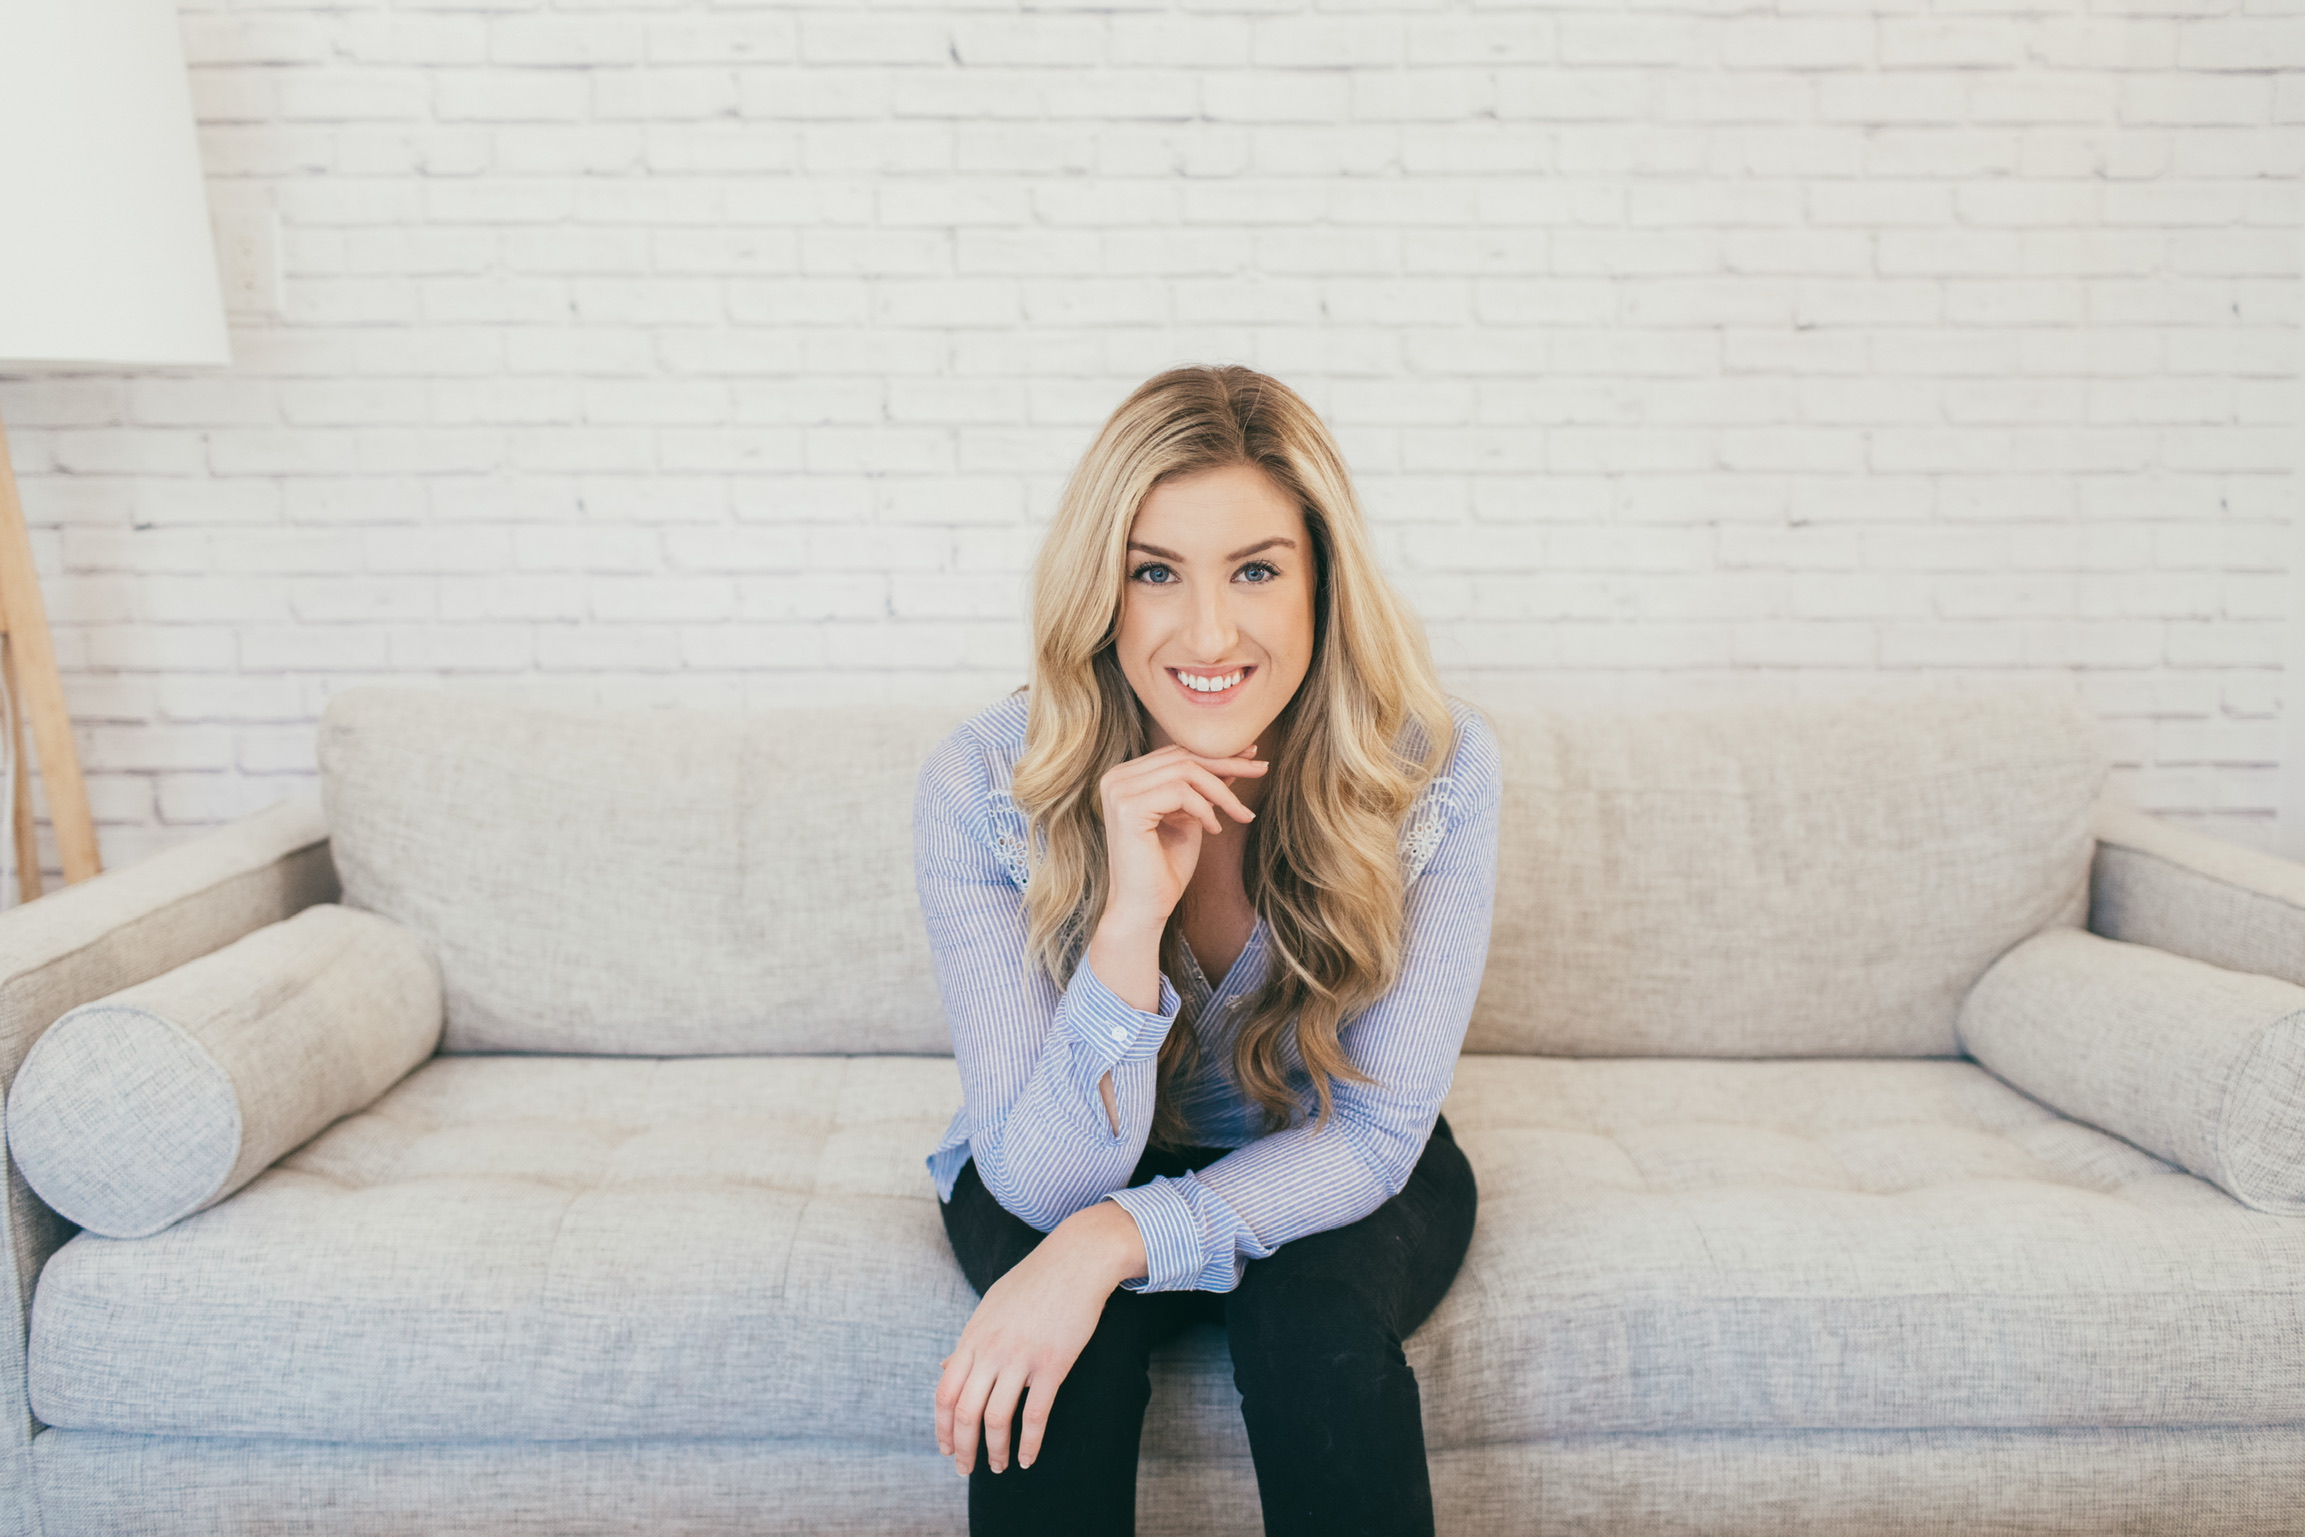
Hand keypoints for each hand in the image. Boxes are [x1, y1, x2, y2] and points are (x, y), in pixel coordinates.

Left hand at [935, 1200, 1148, 1477]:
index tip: (946, 1449)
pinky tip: (1028, 1459)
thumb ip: (968, 1341)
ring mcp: (1021, 1358)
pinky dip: (1030, 1443)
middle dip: (962, 1447)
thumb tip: (945, 1368)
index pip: (945, 1393)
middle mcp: (991, 1350)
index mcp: (973, 1337)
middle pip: (965, 1411)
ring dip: (994, 1451)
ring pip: (997, 1419)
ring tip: (998, 1467)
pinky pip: (1036, 1414)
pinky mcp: (1053, 1364)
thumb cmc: (1033, 1282)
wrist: (1076, 1260)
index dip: (942, 1427)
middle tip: (966, 1468)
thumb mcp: (990, 1307)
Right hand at [1096, 742, 1265, 928]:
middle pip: (1182, 756)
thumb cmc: (1166, 868)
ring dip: (1222, 792)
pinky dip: (1204, 809)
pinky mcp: (1128, 807)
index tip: (1252, 755)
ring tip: (1242, 815)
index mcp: (1126, 777)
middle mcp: (1116, 778)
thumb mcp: (1191, 818)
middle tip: (1262, 768)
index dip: (1217, 754)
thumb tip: (1233, 761)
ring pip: (1185, 771)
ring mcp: (1118, 790)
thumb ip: (1203, 789)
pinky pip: (1180, 792)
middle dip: (1227, 763)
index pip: (1177, 753)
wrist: (1145, 908)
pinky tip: (1214, 830)